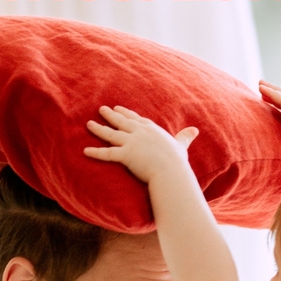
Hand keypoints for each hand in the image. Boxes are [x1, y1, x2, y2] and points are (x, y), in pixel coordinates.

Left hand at [84, 105, 198, 184]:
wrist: (171, 171)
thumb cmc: (177, 162)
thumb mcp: (181, 145)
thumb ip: (185, 137)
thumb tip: (196, 130)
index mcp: (151, 130)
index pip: (136, 119)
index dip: (126, 114)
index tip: (118, 109)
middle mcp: (140, 133)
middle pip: (122, 121)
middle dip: (111, 115)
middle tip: (101, 109)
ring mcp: (131, 142)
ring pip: (111, 134)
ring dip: (98, 129)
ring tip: (88, 124)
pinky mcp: (126, 155)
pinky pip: (107, 153)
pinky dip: (95, 152)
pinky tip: (85, 151)